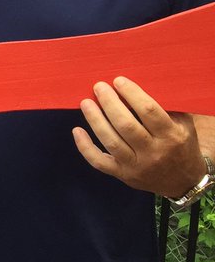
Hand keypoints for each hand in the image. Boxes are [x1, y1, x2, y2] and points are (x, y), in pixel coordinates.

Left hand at [73, 76, 204, 197]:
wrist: (183, 180)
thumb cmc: (181, 145)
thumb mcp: (183, 125)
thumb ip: (166, 107)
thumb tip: (137, 84)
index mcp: (171, 136)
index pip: (149, 111)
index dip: (132, 94)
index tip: (118, 81)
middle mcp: (154, 152)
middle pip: (126, 125)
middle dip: (109, 103)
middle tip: (99, 87)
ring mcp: (136, 166)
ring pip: (111, 142)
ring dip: (95, 120)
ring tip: (85, 103)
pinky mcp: (123, 174)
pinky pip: (99, 162)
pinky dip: (85, 147)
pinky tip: (76, 130)